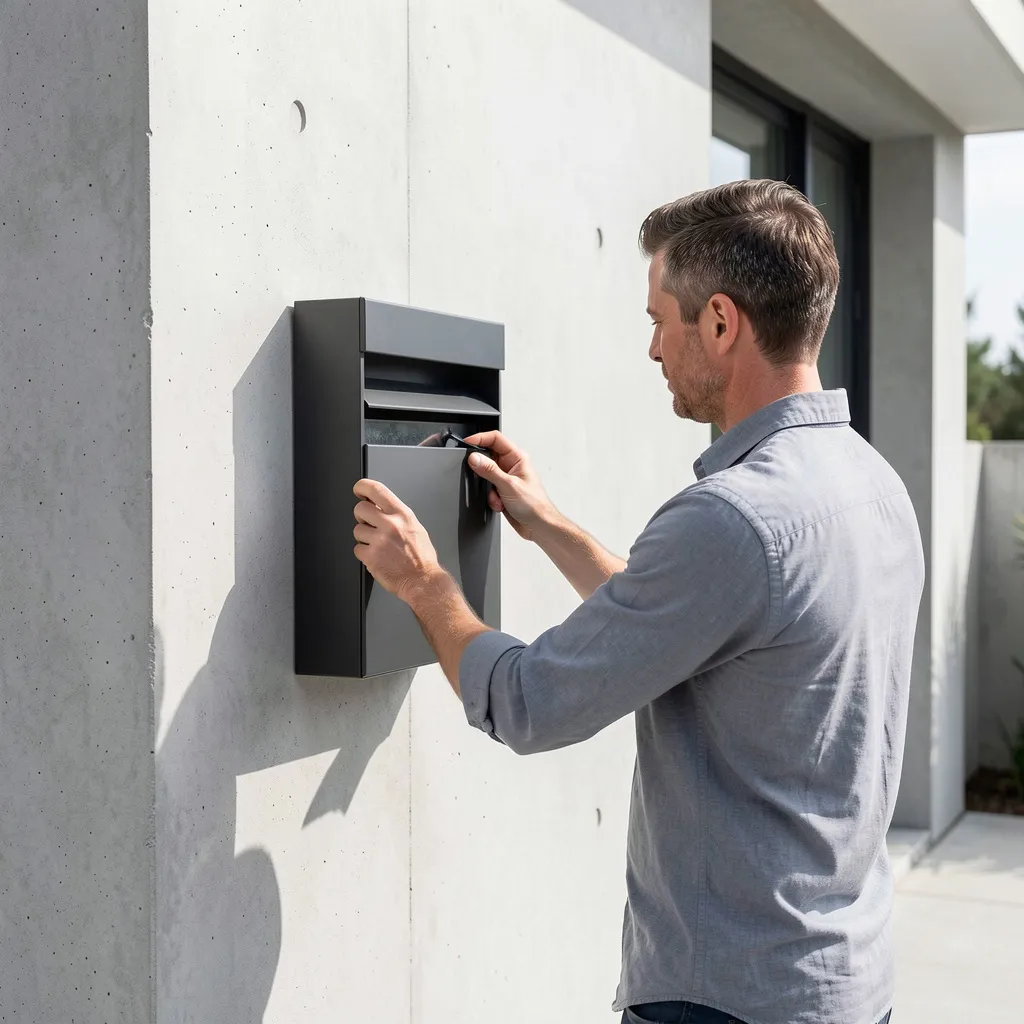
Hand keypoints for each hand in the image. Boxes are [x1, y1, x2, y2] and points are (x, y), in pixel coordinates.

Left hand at [353, 479, 444, 601]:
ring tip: (379, 546)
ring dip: (364, 538)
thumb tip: (378, 506)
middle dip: (362, 517)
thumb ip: (396, 516)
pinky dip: (365, 554)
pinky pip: (357, 549)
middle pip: (360, 509)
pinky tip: (378, 558)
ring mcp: (379, 541)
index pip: (377, 490)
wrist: (423, 581)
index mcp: (402, 515)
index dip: (362, 486)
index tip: (359, 489)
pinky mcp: (371, 557)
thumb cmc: (422, 557)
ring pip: (357, 530)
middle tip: (370, 525)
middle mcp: (391, 525)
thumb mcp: (415, 527)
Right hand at [461, 430, 558, 541]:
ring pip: (486, 477)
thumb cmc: (535, 505)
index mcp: (518, 458)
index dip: (480, 438)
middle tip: (484, 480)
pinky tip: (501, 504)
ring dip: (489, 490)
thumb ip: (489, 470)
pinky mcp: (503, 491)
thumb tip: (474, 458)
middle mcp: (512, 466)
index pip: (496, 439)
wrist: (539, 526)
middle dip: (483, 473)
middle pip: (488, 458)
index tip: (467, 443)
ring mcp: (507, 479)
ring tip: (498, 497)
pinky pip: (489, 490)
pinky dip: (492, 498)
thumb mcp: (508, 485)